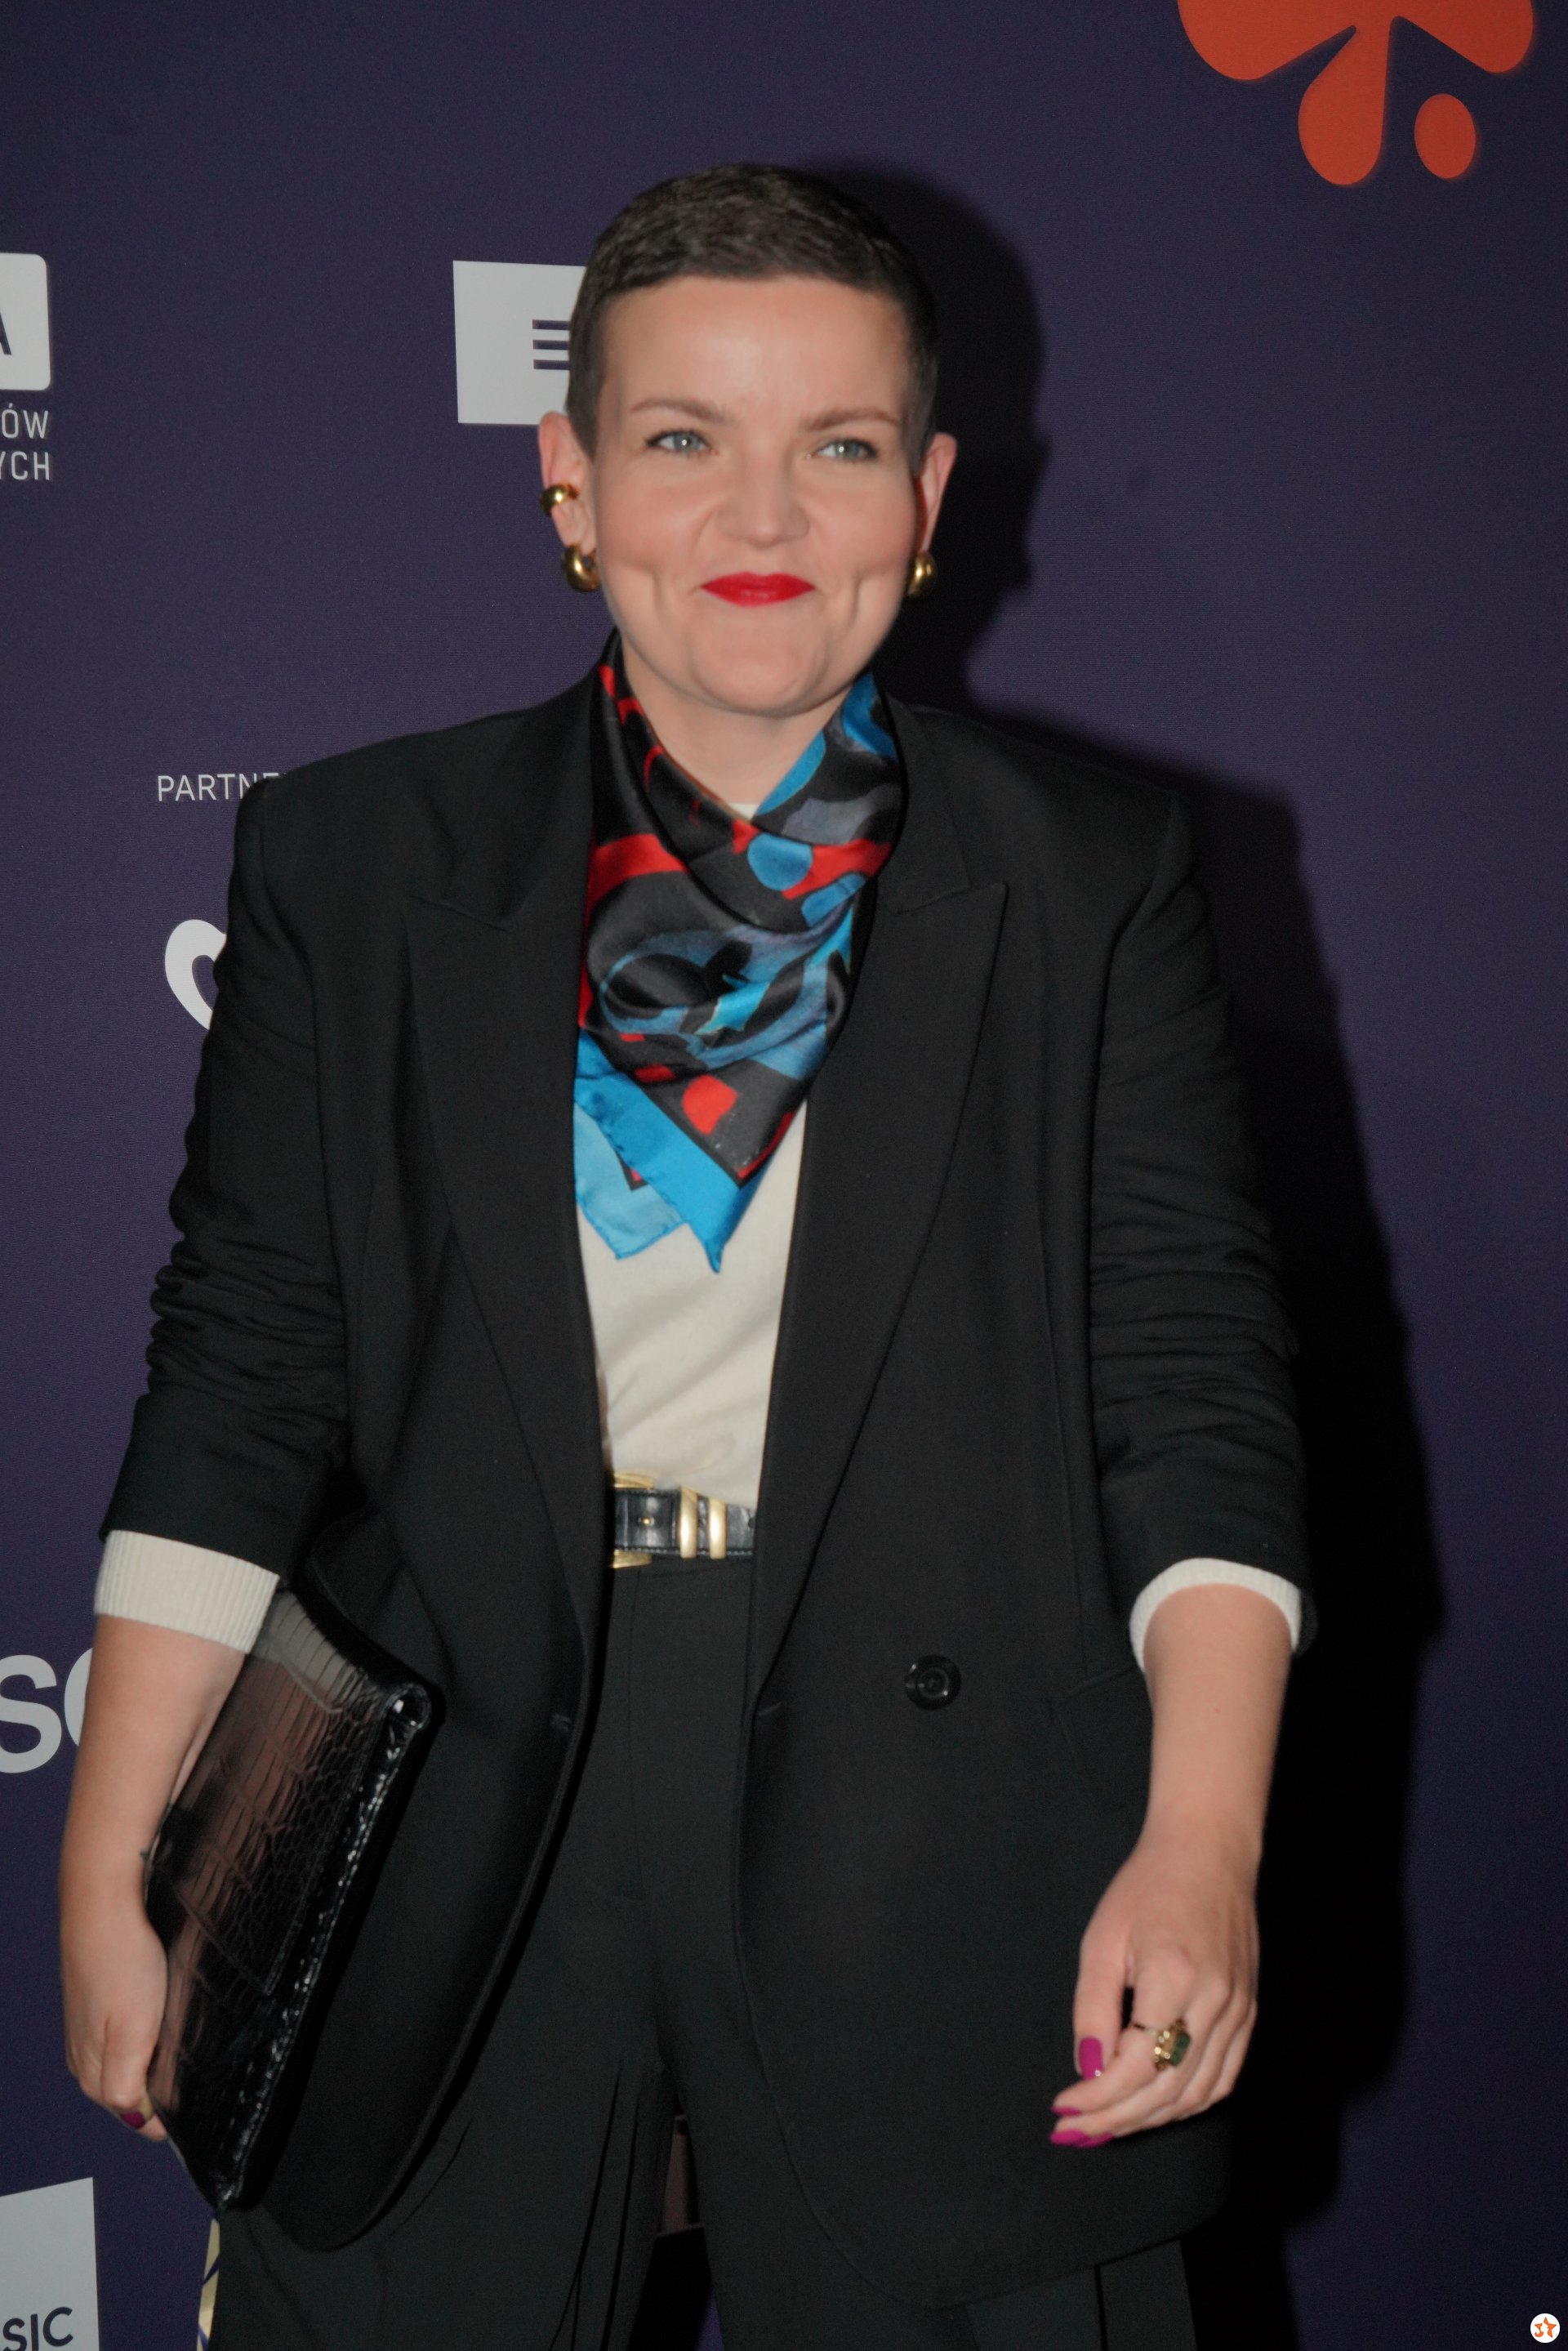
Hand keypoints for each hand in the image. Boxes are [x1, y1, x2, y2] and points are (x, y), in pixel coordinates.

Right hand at [61, 1887, 169, 2140]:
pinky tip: (160, 2012)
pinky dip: (147, 2032)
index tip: (191, 2093)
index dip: (165, 2109)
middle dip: (159, 2086)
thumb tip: (137, 2121)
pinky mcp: (98, 2002)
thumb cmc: (123, 1959)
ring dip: (154, 2059)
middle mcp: (84, 2055)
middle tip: (189, 2063)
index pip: (134, 2114)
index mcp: (92, 2072)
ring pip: (128, 2062)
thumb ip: (128, 2085)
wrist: (106, 1901)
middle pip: (129, 2092)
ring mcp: (89, 2027)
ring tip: (176, 2035)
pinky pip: (125, 2034)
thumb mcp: (133, 2034)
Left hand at [1049, 1819, 1258, 2144]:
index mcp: (1174, 1979)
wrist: (1208, 1853)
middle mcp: (1215, 2003)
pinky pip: (1222, 2079)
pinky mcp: (1248, 2014)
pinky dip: (1186, 2104)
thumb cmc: (1148, 1887)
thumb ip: (1092, 2009)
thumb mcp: (1102, 1939)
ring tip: (1105, 2127)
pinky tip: (1153, 2107)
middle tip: (1075, 2131)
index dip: (1096, 2098)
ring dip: (1148, 2120)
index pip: (1134, 2067)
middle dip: (1115, 2120)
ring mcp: (1239, 2012)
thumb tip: (1088, 2071)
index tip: (1063, 2108)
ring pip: (1195, 2094)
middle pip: (1165, 2091)